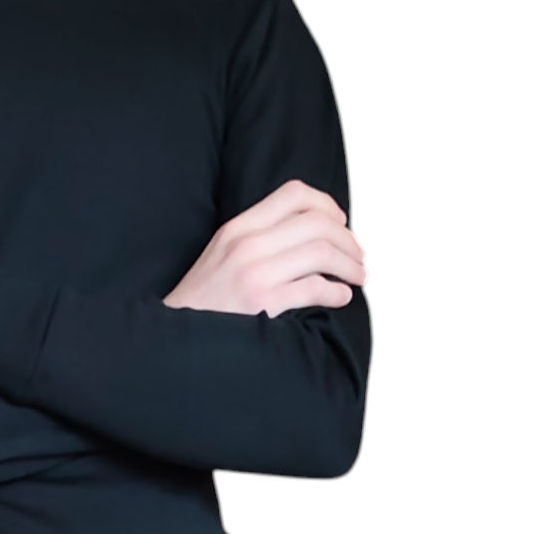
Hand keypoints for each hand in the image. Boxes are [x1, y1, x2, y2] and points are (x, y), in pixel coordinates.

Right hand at [164, 179, 364, 314]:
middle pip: (317, 223)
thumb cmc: (203, 305)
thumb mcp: (220, 256)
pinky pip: (314, 289)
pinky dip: (337, 292)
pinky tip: (340, 297)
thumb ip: (257, 239)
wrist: (175, 340)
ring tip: (357, 277)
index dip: (328, 206)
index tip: (340, 225)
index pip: (294, 194)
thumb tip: (309, 236)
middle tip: (358, 257)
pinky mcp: (262, 305)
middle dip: (348, 240)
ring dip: (350, 265)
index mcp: (237, 228)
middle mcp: (246, 245)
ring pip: (321, 253)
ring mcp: (253, 274)